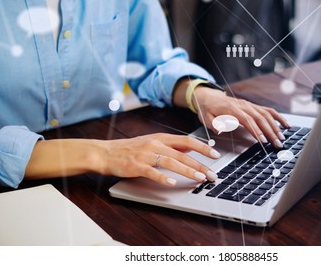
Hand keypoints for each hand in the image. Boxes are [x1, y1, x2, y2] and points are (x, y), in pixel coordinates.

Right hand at [93, 133, 220, 185]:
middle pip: (183, 154)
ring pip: (171, 162)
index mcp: (160, 138)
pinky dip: (163, 177)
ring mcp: (145, 155)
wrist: (104, 153)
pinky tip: (172, 183)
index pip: (186, 141)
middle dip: (200, 164)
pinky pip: (152, 172)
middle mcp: (155, 144)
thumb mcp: (150, 144)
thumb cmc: (128, 150)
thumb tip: (188, 153)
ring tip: (200, 178)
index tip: (215, 154)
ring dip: (188, 171)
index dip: (203, 147)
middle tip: (212, 174)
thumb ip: (168, 148)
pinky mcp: (136, 166)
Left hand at [193, 87, 290, 147]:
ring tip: (282, 138)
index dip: (256, 130)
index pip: (247, 120)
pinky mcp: (253, 106)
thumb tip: (220, 129)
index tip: (263, 140)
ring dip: (276, 126)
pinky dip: (278, 117)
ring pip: (266, 115)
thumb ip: (213, 124)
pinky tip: (286, 125)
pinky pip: (268, 111)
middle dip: (270, 132)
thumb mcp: (205, 117)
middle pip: (260, 118)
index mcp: (232, 109)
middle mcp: (243, 106)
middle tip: (277, 144)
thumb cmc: (208, 109)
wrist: (209, 97)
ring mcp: (249, 105)